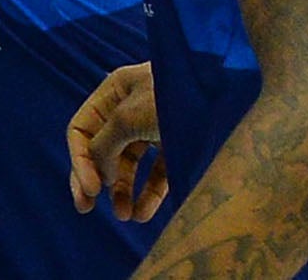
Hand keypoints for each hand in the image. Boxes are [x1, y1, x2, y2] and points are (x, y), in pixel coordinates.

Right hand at [65, 59, 167, 221]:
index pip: (82, 130)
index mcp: (113, 93)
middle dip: (93, 179)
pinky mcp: (178, 145)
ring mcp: (154, 128)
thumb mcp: (129, 117)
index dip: (80, 161)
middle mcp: (130, 110)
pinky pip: (158, 174)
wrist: (227, 91)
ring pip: (129, 165)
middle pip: (102, 149)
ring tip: (124, 216)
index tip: (91, 190)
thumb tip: (98, 172)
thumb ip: (105, 144)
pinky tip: (143, 214)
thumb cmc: (174, 96)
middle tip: (85, 209)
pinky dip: (149, 194)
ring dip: (122, 191)